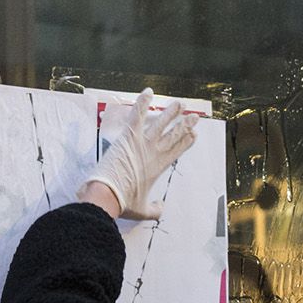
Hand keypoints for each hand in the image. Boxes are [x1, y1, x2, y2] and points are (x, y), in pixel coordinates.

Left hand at [78, 88, 198, 219]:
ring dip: (172, 112)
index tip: (194, 134)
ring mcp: (142, 142)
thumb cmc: (123, 202)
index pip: (177, 150)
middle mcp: (154, 152)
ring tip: (181, 103)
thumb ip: (154, 209)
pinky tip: (149, 91)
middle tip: (195, 117)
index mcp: (158, 167)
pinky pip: (138, 115)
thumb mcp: (142, 210)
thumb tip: (161, 209)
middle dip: (185, 125)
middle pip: (174, 135)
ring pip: (161, 123)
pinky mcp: (129, 136)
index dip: (186, 141)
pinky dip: (143, 102)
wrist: (107, 195)